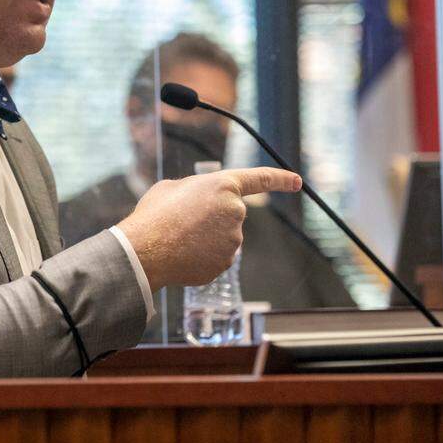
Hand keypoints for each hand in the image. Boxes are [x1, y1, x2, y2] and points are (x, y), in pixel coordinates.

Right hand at [115, 167, 301, 289]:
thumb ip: (193, 191)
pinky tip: (182, 254)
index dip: (280, 179)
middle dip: (210, 217)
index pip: (260, 179)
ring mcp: (233, 240)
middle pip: (229, 214)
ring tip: (177, 238)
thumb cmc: (155, 215)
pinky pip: (216, 257)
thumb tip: (196, 202)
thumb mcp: (171, 188)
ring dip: (204, 238)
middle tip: (182, 220)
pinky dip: (201, 257)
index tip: (297, 182)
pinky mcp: (226, 263)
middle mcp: (235, 211)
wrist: (146, 250)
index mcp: (223, 186)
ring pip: (222, 238)